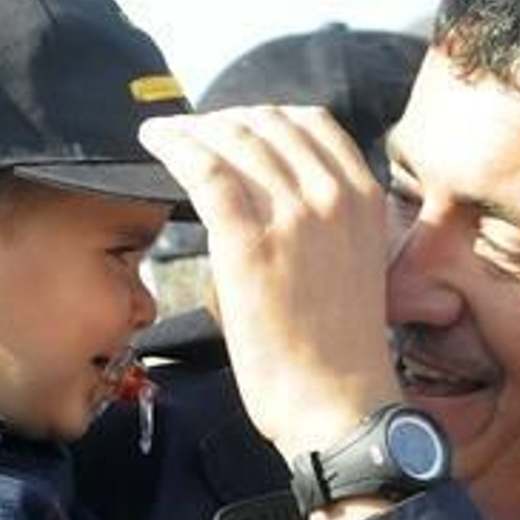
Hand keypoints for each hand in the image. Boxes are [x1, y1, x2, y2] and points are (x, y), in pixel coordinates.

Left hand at [139, 108, 400, 458]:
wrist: (338, 402)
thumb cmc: (339, 349)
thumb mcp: (355, 266)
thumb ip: (328, 225)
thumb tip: (277, 200)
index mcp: (365, 199)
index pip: (312, 123)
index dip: (264, 117)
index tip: (233, 129)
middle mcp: (333, 196)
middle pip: (267, 124)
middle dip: (222, 121)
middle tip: (191, 135)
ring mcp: (294, 215)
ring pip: (233, 140)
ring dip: (191, 130)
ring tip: (165, 136)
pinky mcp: (250, 242)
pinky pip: (205, 169)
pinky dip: (174, 146)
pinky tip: (154, 143)